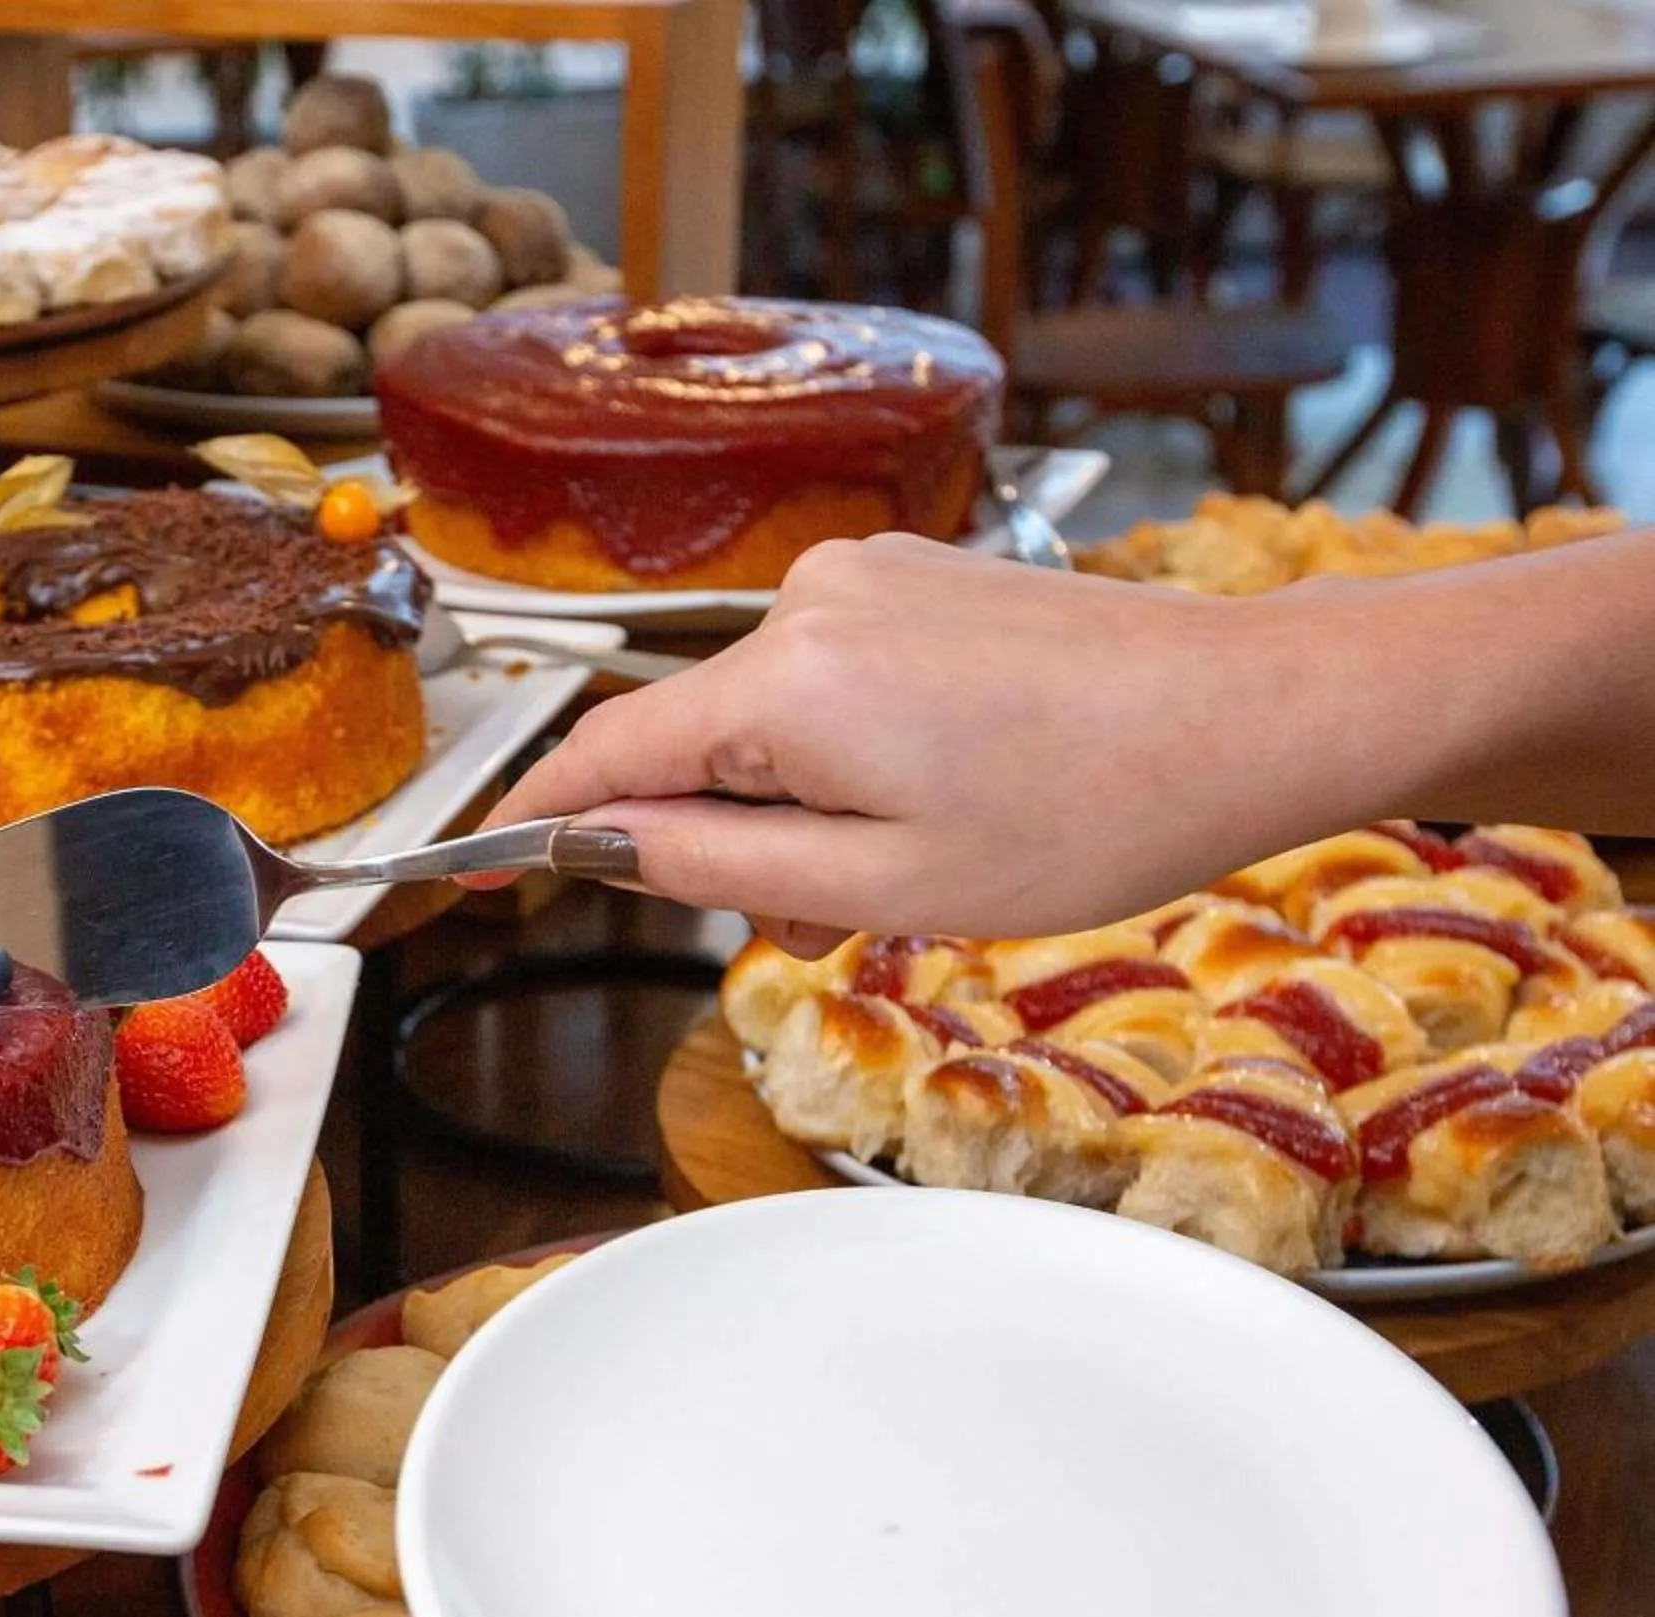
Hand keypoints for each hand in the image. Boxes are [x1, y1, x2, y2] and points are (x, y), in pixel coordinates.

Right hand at [482, 536, 1402, 953]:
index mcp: (787, 678)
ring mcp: (867, 577)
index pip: (604, 752)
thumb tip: (596, 847)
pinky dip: (845, 755)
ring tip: (904, 874)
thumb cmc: (1093, 811)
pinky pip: (827, 681)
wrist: (1252, 715)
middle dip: (725, 841)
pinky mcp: (916, 578)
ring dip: (796, 806)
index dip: (536, 819)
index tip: (480, 869)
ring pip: (763, 718)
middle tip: (825, 923)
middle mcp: (810, 600)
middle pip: (690, 741)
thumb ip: (712, 866)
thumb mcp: (882, 885)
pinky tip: (933, 802)